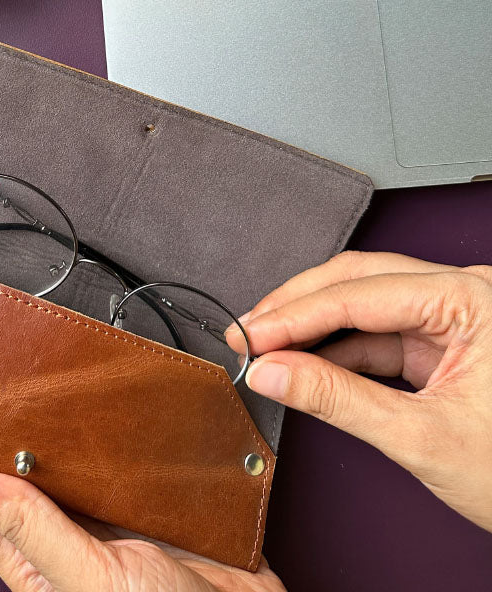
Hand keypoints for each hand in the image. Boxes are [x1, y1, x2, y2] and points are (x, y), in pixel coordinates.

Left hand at [0, 436, 284, 591]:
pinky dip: (78, 421)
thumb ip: (34, 536)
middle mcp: (52, 522)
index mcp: (27, 552)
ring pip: (40, 449)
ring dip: (12, 416)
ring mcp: (92, 504)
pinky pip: (93, 448)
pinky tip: (72, 397)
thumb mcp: (93, 583)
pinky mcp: (131, 490)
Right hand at [226, 251, 491, 531]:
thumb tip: (272, 372)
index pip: (360, 293)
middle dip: (297, 307)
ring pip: (361, 303)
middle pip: (357, 281)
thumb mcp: (422, 437)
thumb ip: (336, 399)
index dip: (295, 314)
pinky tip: (301, 363)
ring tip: (265, 347)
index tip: (251, 334)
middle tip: (249, 331)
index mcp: (473, 300)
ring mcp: (451, 316)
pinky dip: (334, 351)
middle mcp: (463, 294)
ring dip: (310, 327)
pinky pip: (374, 334)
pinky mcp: (440, 342)